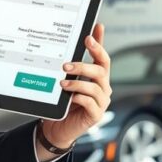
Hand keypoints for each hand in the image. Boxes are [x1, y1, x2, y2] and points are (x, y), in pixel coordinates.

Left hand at [41, 23, 111, 147]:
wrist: (58, 127)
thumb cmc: (64, 102)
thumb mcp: (68, 80)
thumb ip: (72, 65)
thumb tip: (71, 44)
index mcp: (98, 78)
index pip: (103, 58)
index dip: (98, 45)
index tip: (90, 34)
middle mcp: (103, 88)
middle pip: (100, 71)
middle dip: (83, 66)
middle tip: (66, 65)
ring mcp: (102, 102)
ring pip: (95, 87)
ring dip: (77, 83)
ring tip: (62, 84)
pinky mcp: (96, 115)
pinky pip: (91, 103)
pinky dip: (79, 97)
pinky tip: (70, 97)